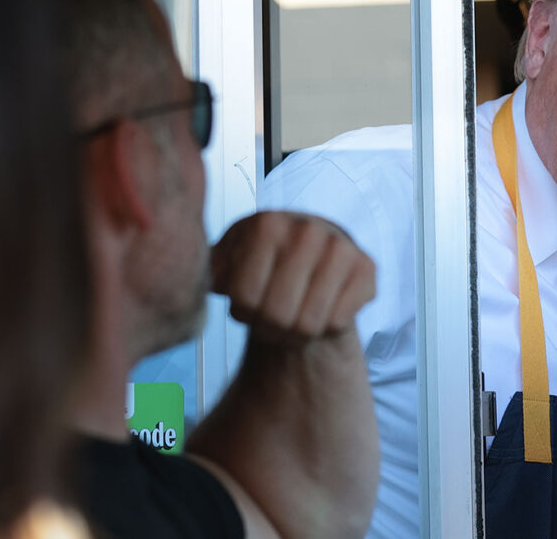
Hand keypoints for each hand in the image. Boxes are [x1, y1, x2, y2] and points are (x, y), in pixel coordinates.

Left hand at [211, 211, 375, 339]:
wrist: (310, 266)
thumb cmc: (261, 268)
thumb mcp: (226, 264)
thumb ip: (206, 271)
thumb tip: (190, 279)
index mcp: (266, 223)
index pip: (243, 297)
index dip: (241, 312)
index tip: (247, 302)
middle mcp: (306, 228)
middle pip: (276, 314)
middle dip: (269, 327)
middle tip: (271, 316)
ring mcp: (341, 245)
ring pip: (308, 324)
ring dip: (296, 333)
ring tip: (293, 317)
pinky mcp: (367, 267)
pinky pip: (337, 322)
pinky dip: (326, 328)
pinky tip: (322, 309)